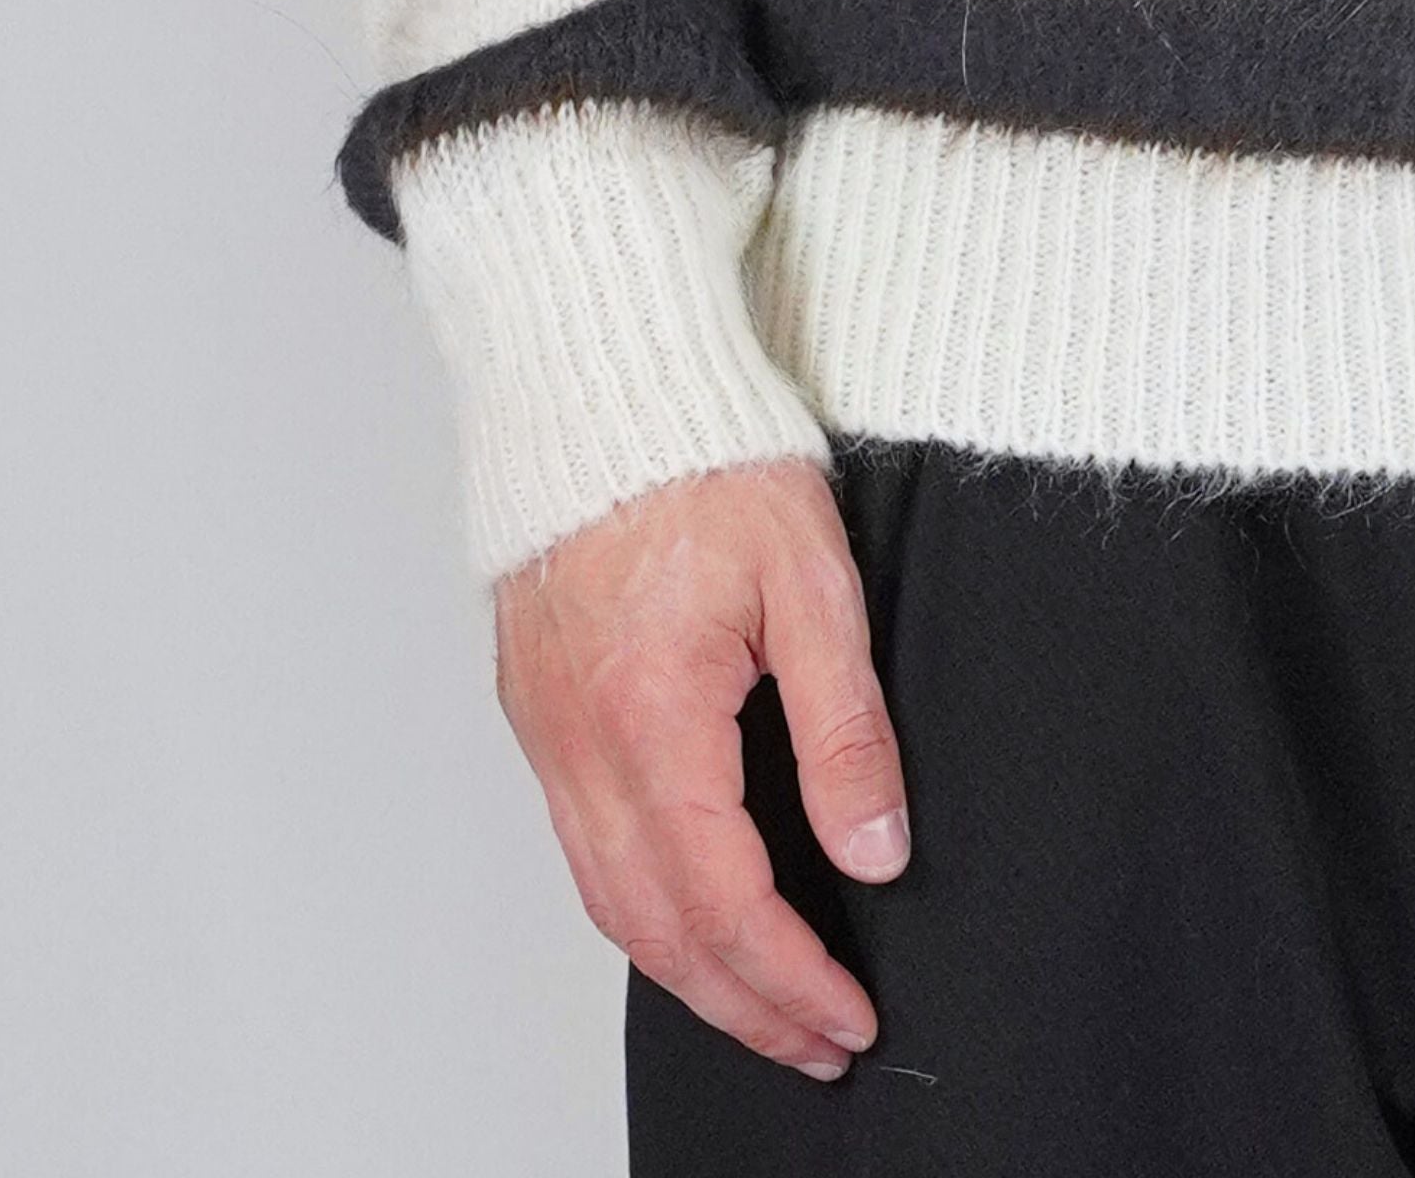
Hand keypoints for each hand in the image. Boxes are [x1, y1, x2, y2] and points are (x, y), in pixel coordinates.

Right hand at [493, 457, 909, 1082]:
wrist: (597, 369)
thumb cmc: (706, 451)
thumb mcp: (809, 577)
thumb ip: (844, 725)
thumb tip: (878, 851)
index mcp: (650, 715)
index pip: (722, 900)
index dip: (789, 977)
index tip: (848, 1019)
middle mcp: (579, 742)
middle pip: (655, 930)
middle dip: (742, 1006)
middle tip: (819, 1045)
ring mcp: (545, 730)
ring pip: (607, 901)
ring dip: (688, 971)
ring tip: (767, 1003)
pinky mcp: (536, 708)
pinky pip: (581, 846)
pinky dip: (640, 906)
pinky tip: (693, 911)